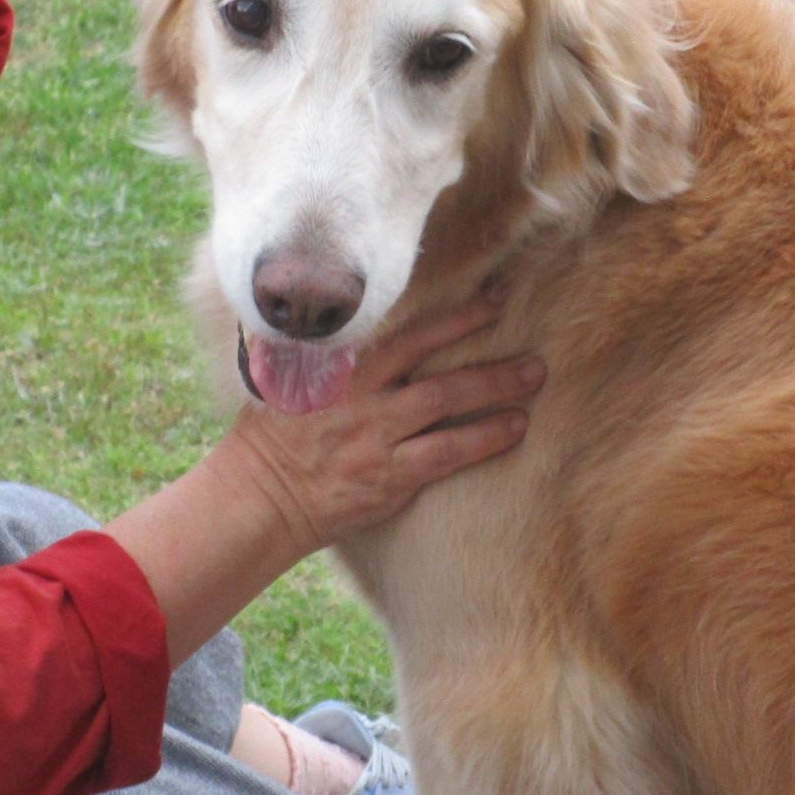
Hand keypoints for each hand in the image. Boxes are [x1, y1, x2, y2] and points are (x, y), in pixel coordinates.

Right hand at [219, 295, 545, 556]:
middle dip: (482, 338)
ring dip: (496, 386)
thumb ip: (317, 349)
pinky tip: (515, 428)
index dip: (453, 314)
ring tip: (535, 377)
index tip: (493, 298)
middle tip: (524, 326)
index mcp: (340, 366)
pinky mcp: (389, 475)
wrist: (260, 496)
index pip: (405, 329)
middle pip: (433, 358)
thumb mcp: (283, 379)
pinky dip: (485, 438)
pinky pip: (448, 452)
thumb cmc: (271, 437)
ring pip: (448, 401)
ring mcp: (377, 434)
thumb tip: (328, 313)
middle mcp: (362, 394)